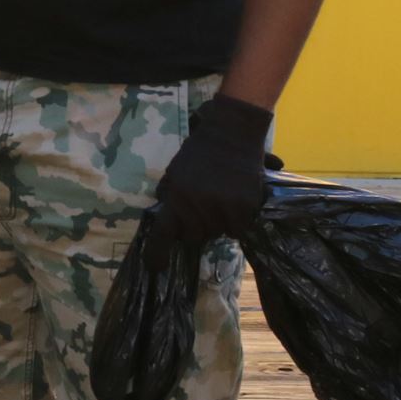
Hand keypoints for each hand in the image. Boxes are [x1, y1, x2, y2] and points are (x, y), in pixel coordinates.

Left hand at [154, 95, 274, 244]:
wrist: (232, 132)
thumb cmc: (201, 151)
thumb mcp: (176, 170)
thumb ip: (170, 194)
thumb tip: (168, 219)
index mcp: (177, 196)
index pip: (164, 232)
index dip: (158, 253)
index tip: (156, 267)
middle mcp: (198, 205)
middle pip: (195, 236)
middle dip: (198, 227)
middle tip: (205, 207)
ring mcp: (222, 206)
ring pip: (219, 233)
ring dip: (219, 222)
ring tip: (222, 198)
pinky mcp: (245, 207)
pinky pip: (238, 228)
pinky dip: (237, 220)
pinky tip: (237, 200)